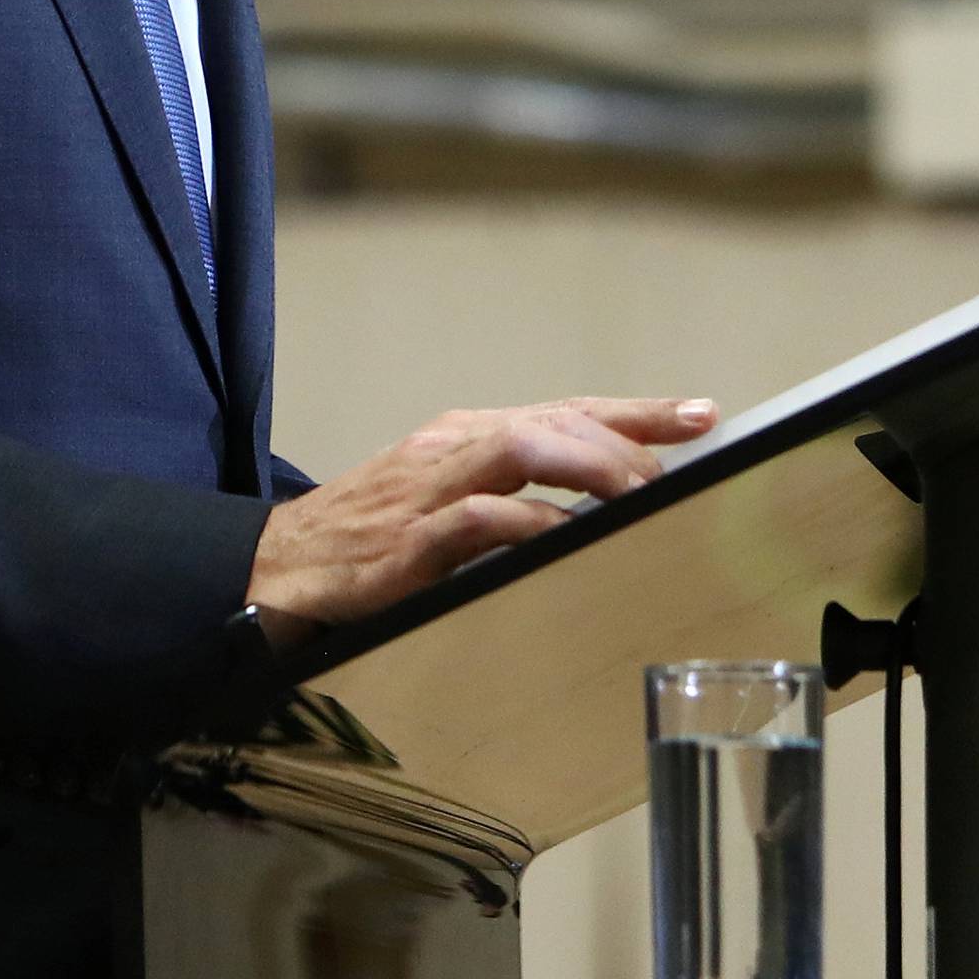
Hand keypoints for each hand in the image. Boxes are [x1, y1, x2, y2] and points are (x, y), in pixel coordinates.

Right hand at [245, 394, 717, 626]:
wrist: (276, 568)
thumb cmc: (371, 539)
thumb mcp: (449, 505)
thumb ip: (513, 499)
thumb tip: (601, 513)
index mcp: (469, 436)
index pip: (567, 410)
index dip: (638, 411)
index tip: (702, 414)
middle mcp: (454, 447)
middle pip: (557, 419)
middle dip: (627, 435)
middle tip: (682, 461)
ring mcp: (428, 489)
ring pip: (523, 450)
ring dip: (589, 467)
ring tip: (637, 492)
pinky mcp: (405, 541)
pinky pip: (476, 520)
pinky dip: (525, 523)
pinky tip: (562, 535)